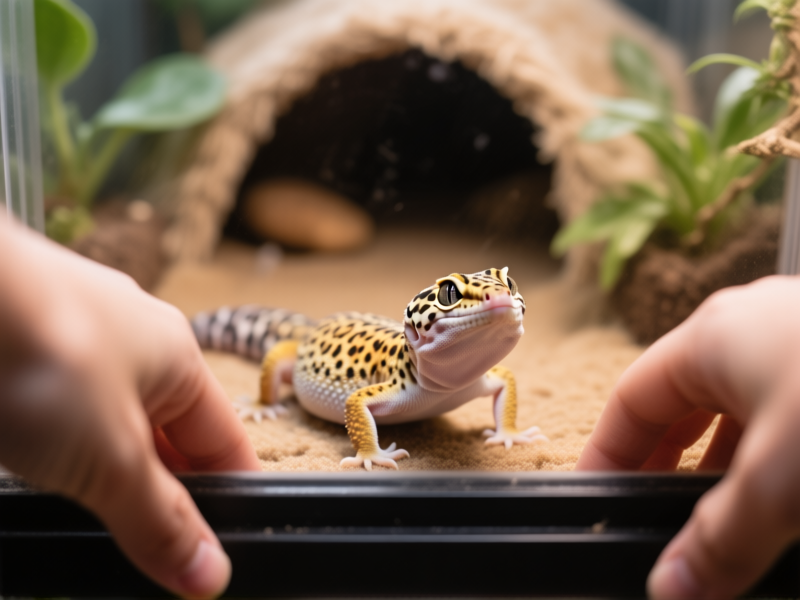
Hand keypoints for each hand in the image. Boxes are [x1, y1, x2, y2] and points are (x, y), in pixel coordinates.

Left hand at [0, 217, 260, 598]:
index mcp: (176, 358)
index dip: (231, 499)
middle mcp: (130, 345)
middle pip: (165, 438)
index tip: (221, 555)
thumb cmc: (39, 353)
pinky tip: (40, 479)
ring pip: (107, 430)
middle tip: (151, 559)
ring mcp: (70, 348)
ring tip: (94, 528)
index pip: (224, 441)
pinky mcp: (19, 360)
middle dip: (161, 496)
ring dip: (104, 480)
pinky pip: (55, 420)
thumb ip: (159, 521)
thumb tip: (210, 576)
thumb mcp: (111, 456)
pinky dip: (55, 458)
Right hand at [577, 275, 799, 598]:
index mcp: (713, 337)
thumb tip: (671, 591)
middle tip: (652, 522)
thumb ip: (721, 540)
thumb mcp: (782, 483)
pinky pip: (784, 414)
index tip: (598, 502)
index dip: (607, 453)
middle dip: (664, 465)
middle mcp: (753, 329)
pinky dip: (772, 459)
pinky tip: (785, 503)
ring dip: (723, 468)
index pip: (631, 399)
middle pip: (682, 403)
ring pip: (739, 411)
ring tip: (722, 526)